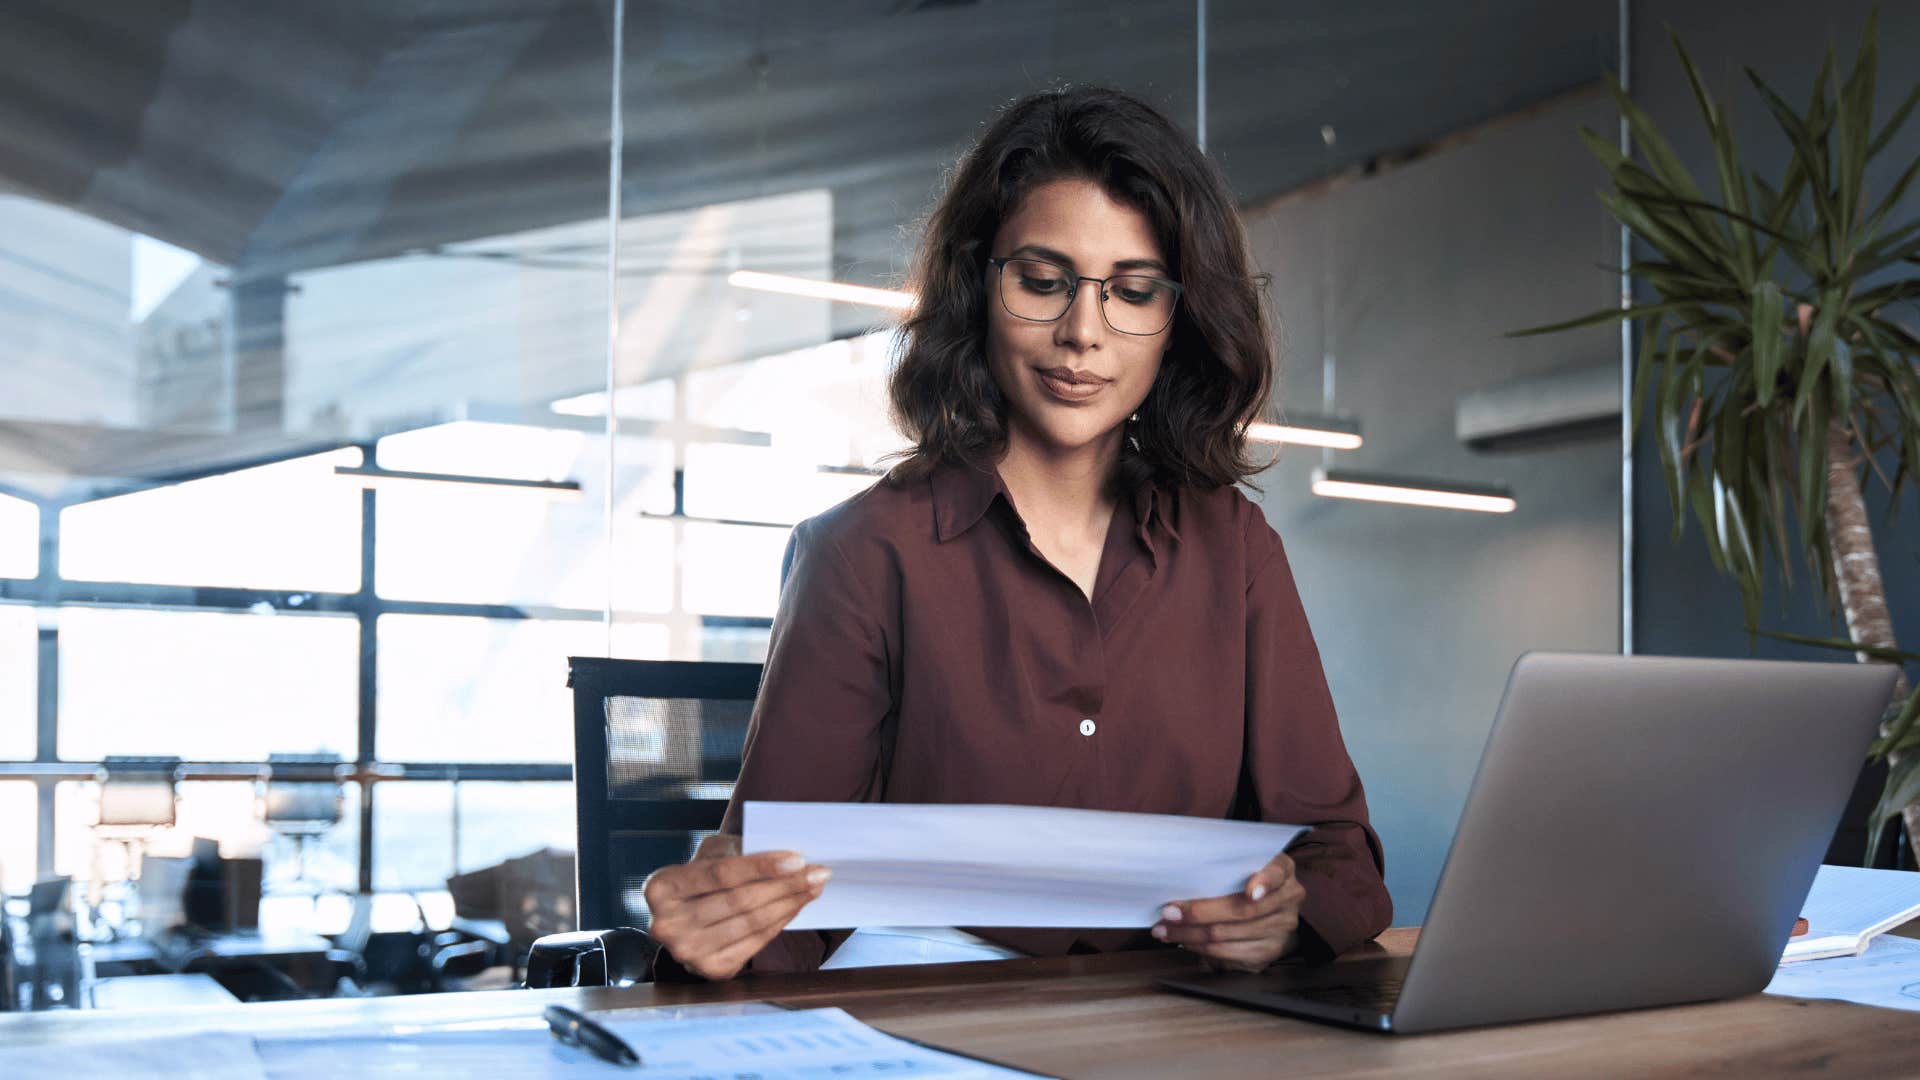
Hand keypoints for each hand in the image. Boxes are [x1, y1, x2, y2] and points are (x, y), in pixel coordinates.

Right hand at [640, 833, 831, 980]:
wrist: (686, 913)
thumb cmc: (703, 876)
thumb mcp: (710, 853)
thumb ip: (738, 852)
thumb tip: (789, 859)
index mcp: (661, 888)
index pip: (719, 874)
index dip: (761, 866)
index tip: (798, 859)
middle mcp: (667, 925)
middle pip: (739, 901)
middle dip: (785, 885)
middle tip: (817, 872)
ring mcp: (687, 953)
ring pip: (751, 923)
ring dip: (790, 903)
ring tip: (814, 886)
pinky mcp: (711, 970)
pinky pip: (756, 943)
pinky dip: (781, 923)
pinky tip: (796, 906)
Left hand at [1150, 851, 1305, 971]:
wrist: (1268, 910)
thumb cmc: (1243, 880)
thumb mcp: (1240, 865)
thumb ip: (1222, 867)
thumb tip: (1178, 877)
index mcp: (1282, 869)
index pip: (1277, 872)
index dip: (1264, 882)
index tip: (1250, 892)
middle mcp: (1288, 898)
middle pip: (1242, 910)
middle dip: (1199, 912)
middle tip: (1169, 912)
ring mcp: (1281, 928)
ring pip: (1229, 933)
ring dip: (1190, 933)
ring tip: (1165, 929)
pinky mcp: (1268, 952)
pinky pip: (1229, 952)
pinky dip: (1201, 947)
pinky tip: (1184, 941)